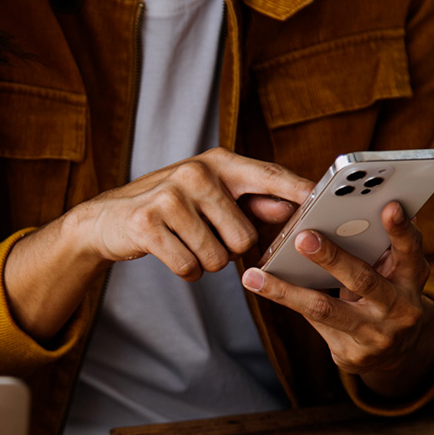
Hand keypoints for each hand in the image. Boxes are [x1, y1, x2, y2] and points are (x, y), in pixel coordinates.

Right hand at [6, 148, 313, 340]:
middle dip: (229, 251)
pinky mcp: (148, 222)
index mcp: (218, 162)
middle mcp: (196, 172)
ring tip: (184, 243)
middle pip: (244, 236)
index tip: (326, 202)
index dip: (298, 191)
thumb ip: (252, 203)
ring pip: (216, 258)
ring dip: (204, 263)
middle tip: (206, 238)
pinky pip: (189, 268)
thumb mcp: (210, 199)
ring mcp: (170, 196)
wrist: (107, 220)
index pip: (268, 176)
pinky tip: (169, 252)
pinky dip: (183, 271)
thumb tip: (291, 206)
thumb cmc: (169, 209)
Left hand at [242, 201, 433, 398]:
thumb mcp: (394, 274)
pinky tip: (261, 287)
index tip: (388, 205)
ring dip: (285, 291)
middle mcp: (399, 309)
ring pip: (324, 309)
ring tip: (253, 276)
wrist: (398, 353)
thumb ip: (376, 250)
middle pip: (363, 280)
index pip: (410, 251)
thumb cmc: (387, 295)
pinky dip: (288, 301)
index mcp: (412, 279)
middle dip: (331, 258)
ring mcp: (375, 336)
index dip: (400, 230)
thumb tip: (337, 215)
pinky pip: (313, 323)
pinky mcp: (352, 355)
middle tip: (302, 238)